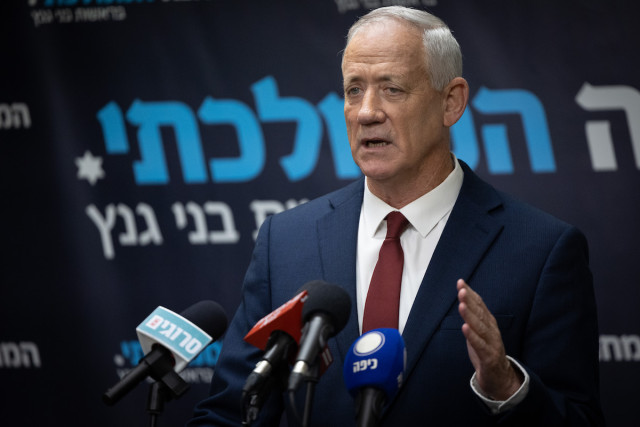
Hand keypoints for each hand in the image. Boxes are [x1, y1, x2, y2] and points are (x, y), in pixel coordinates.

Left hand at [457, 279, 522, 399]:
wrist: (499, 377)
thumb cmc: (486, 351)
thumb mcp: (479, 331)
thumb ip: (473, 316)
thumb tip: (464, 297)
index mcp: (489, 323)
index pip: (479, 305)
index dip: (470, 293)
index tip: (460, 282)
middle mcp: (492, 330)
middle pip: (480, 313)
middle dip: (470, 301)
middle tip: (461, 290)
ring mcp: (492, 343)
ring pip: (480, 327)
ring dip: (470, 316)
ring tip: (462, 305)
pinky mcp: (489, 357)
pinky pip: (480, 345)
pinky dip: (472, 336)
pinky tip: (465, 327)